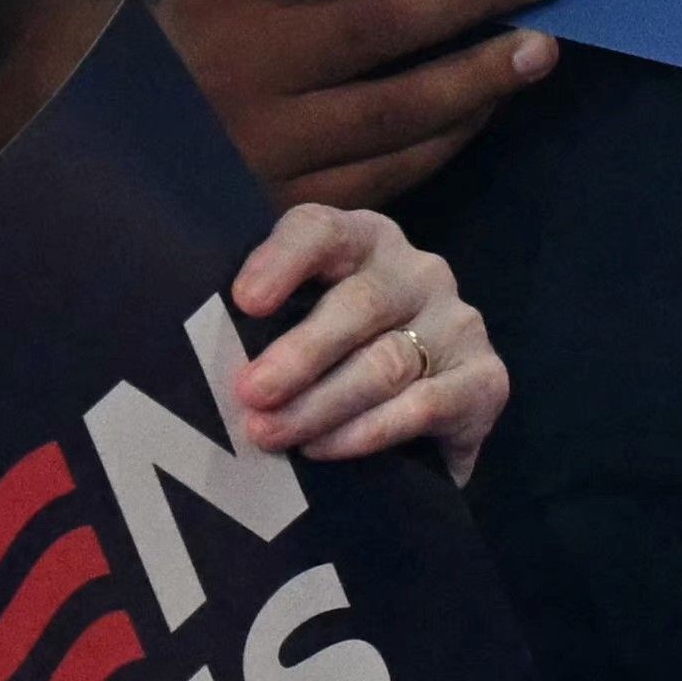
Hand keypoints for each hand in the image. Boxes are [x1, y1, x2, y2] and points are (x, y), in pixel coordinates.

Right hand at [159, 0, 560, 209]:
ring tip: (540, 47)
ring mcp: (267, 144)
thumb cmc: (197, 41)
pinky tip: (488, 109)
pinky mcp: (286, 206)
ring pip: (395, 109)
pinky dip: (446, 139)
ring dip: (478, 76)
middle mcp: (247, 64)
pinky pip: (387, 173)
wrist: (113, 151)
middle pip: (381, 23)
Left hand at [222, 202, 509, 482]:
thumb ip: (260, 327)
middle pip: (360, 302)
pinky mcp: (487, 379)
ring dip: (322, 404)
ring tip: (271, 435)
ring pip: (387, 361)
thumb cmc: (330, 371)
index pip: (322, 230)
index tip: (243, 300)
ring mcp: (457, 323)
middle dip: (299, 352)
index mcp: (364, 241)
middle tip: (250, 393)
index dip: (283, 260)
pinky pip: (426, 405)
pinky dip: (370, 432)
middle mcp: (418, 271)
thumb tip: (195, 356)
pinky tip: (327, 450)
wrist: (418, 432)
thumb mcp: (294, 331)